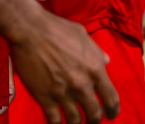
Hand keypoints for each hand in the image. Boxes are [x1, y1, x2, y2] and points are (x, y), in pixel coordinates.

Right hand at [6, 3, 119, 122]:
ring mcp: (63, 92)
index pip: (111, 98)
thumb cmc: (58, 28)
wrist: (31, 30)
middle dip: (95, 121)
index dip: (113, 110)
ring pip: (74, 120)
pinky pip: (54, 119)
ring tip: (75, 123)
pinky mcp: (45, 97)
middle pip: (94, 114)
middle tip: (93, 121)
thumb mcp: (84, 36)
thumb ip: (96, 52)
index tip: (112, 114)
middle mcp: (82, 84)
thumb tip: (106, 61)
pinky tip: (57, 123)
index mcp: (95, 69)